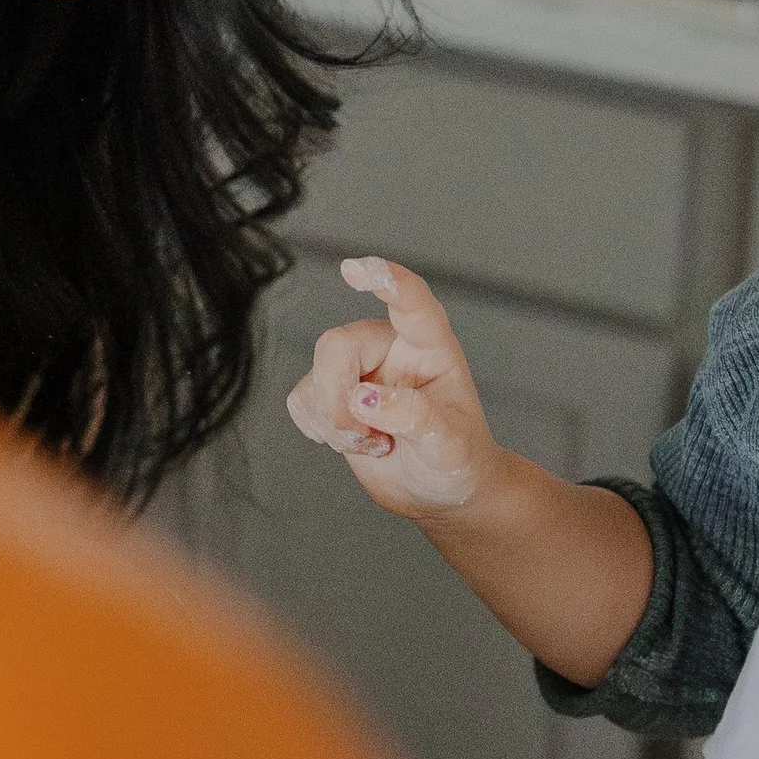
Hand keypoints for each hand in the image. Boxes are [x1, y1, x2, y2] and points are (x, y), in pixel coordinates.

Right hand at [285, 257, 504, 520]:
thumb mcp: (450, 444)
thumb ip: (414, 417)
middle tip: (367, 438)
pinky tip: (355, 443)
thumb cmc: (457, 459)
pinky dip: (321, 429)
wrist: (437, 489)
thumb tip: (364, 400)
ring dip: (336, 424)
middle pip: (337, 345)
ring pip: (315, 376)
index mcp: (430, 347)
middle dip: (338, 397)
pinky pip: (301, 399)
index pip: (410, 303)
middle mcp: (390, 348)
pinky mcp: (332, 394)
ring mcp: (358, 369)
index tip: (354, 270)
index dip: (384, 282)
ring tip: (376, 444)